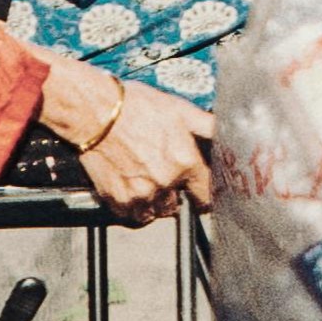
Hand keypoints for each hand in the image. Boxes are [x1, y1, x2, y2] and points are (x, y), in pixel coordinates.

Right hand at [70, 77, 215, 224]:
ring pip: (154, 212)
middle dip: (173, 194)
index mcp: (185, 163)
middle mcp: (165, 182)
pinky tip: (129, 187)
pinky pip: (130, 214)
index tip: (197, 193)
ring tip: (144, 182)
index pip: (205, 196)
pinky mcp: (116, 198)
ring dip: (153, 202)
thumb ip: (206, 126)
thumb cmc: (135, 106)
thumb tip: (227, 132)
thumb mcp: (180, 110)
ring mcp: (140, 193)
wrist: (94, 111)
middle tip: (162, 177)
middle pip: (177, 205)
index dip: (203, 195)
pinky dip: (131, 206)